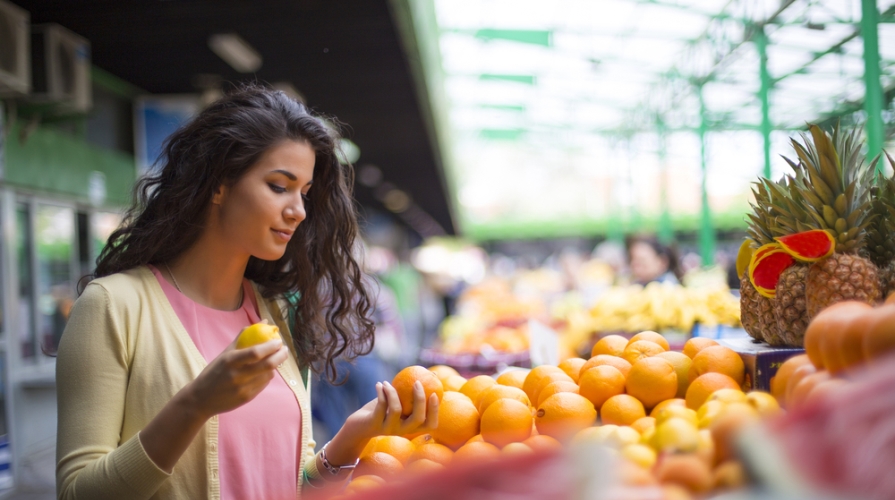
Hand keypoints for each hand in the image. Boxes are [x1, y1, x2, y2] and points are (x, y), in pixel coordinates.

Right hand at [185, 336, 288, 418]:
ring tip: (274, 359)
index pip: (256, 352)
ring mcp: (243, 388)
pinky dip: (268, 376)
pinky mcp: (247, 397)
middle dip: (281, 355)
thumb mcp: (225, 354)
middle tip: (284, 349)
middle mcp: (237, 375)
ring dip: (275, 365)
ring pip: (269, 374)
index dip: (271, 346)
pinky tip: (265, 371)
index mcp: (230, 361)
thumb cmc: (214, 372)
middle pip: (268, 364)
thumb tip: (262, 321)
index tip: (278, 341)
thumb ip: (243, 337)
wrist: (201, 399)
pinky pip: (264, 384)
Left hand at [323, 380, 438, 465]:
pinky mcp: (375, 424)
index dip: (435, 411)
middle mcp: (403, 431)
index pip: (430, 424)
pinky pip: (381, 405)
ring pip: (396, 410)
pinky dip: (381, 392)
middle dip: (420, 399)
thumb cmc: (383, 409)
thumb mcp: (399, 401)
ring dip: (393, 392)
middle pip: (417, 418)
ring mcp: (389, 429)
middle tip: (417, 382)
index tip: (434, 393)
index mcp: (411, 427)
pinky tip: (379, 384)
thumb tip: (434, 374)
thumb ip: (412, 391)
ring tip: (388, 383)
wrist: (359, 425)